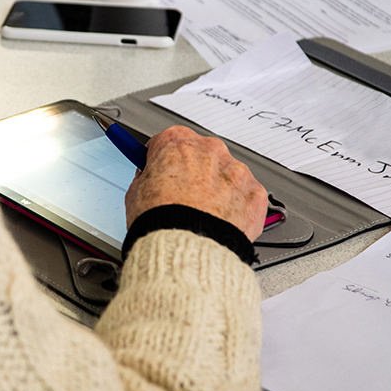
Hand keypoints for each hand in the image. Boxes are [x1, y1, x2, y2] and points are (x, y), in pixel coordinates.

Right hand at [125, 126, 267, 240]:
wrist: (187, 250)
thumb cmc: (161, 222)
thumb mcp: (135, 193)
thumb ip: (147, 177)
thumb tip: (151, 176)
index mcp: (177, 143)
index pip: (169, 140)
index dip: (163, 158)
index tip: (163, 169)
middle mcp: (210, 150)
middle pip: (202, 155)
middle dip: (195, 173)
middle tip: (184, 197)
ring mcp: (236, 171)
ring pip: (227, 175)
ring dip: (218, 190)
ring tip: (203, 216)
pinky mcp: (255, 193)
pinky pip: (246, 196)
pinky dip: (237, 207)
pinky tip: (221, 223)